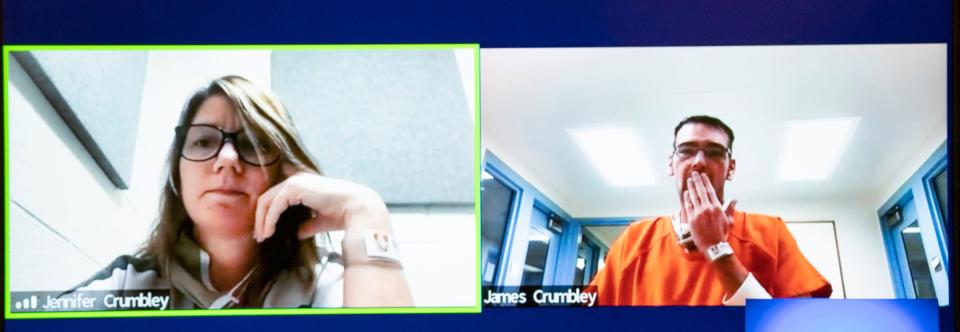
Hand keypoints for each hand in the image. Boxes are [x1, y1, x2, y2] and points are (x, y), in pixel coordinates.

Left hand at [253, 164, 390, 242]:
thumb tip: (299, 234)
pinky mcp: (294, 188)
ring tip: (262, 237)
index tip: (266, 234)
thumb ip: (308, 225)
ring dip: (262, 221)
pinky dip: (269, 220)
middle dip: (261, 219)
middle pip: (267, 199)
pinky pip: (274, 205)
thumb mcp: (321, 221)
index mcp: (303, 185)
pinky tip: (269, 232)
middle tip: (259, 237)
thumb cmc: (344, 214)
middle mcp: (297, 179)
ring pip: (267, 201)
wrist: (357, 209)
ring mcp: (294, 182)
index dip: (268, 216)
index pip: (276, 199)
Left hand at [682, 171, 736, 252]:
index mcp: (717, 207)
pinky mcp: (692, 219)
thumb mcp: (729, 220)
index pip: (710, 191)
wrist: (714, 246)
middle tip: (694, 173)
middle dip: (697, 181)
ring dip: (691, 187)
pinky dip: (687, 198)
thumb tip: (734, 199)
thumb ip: (730, 208)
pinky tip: (686, 193)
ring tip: (689, 180)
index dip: (705, 182)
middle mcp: (707, 208)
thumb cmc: (722, 234)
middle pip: (700, 191)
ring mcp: (698, 213)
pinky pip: (688, 205)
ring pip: (693, 197)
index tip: (703, 175)